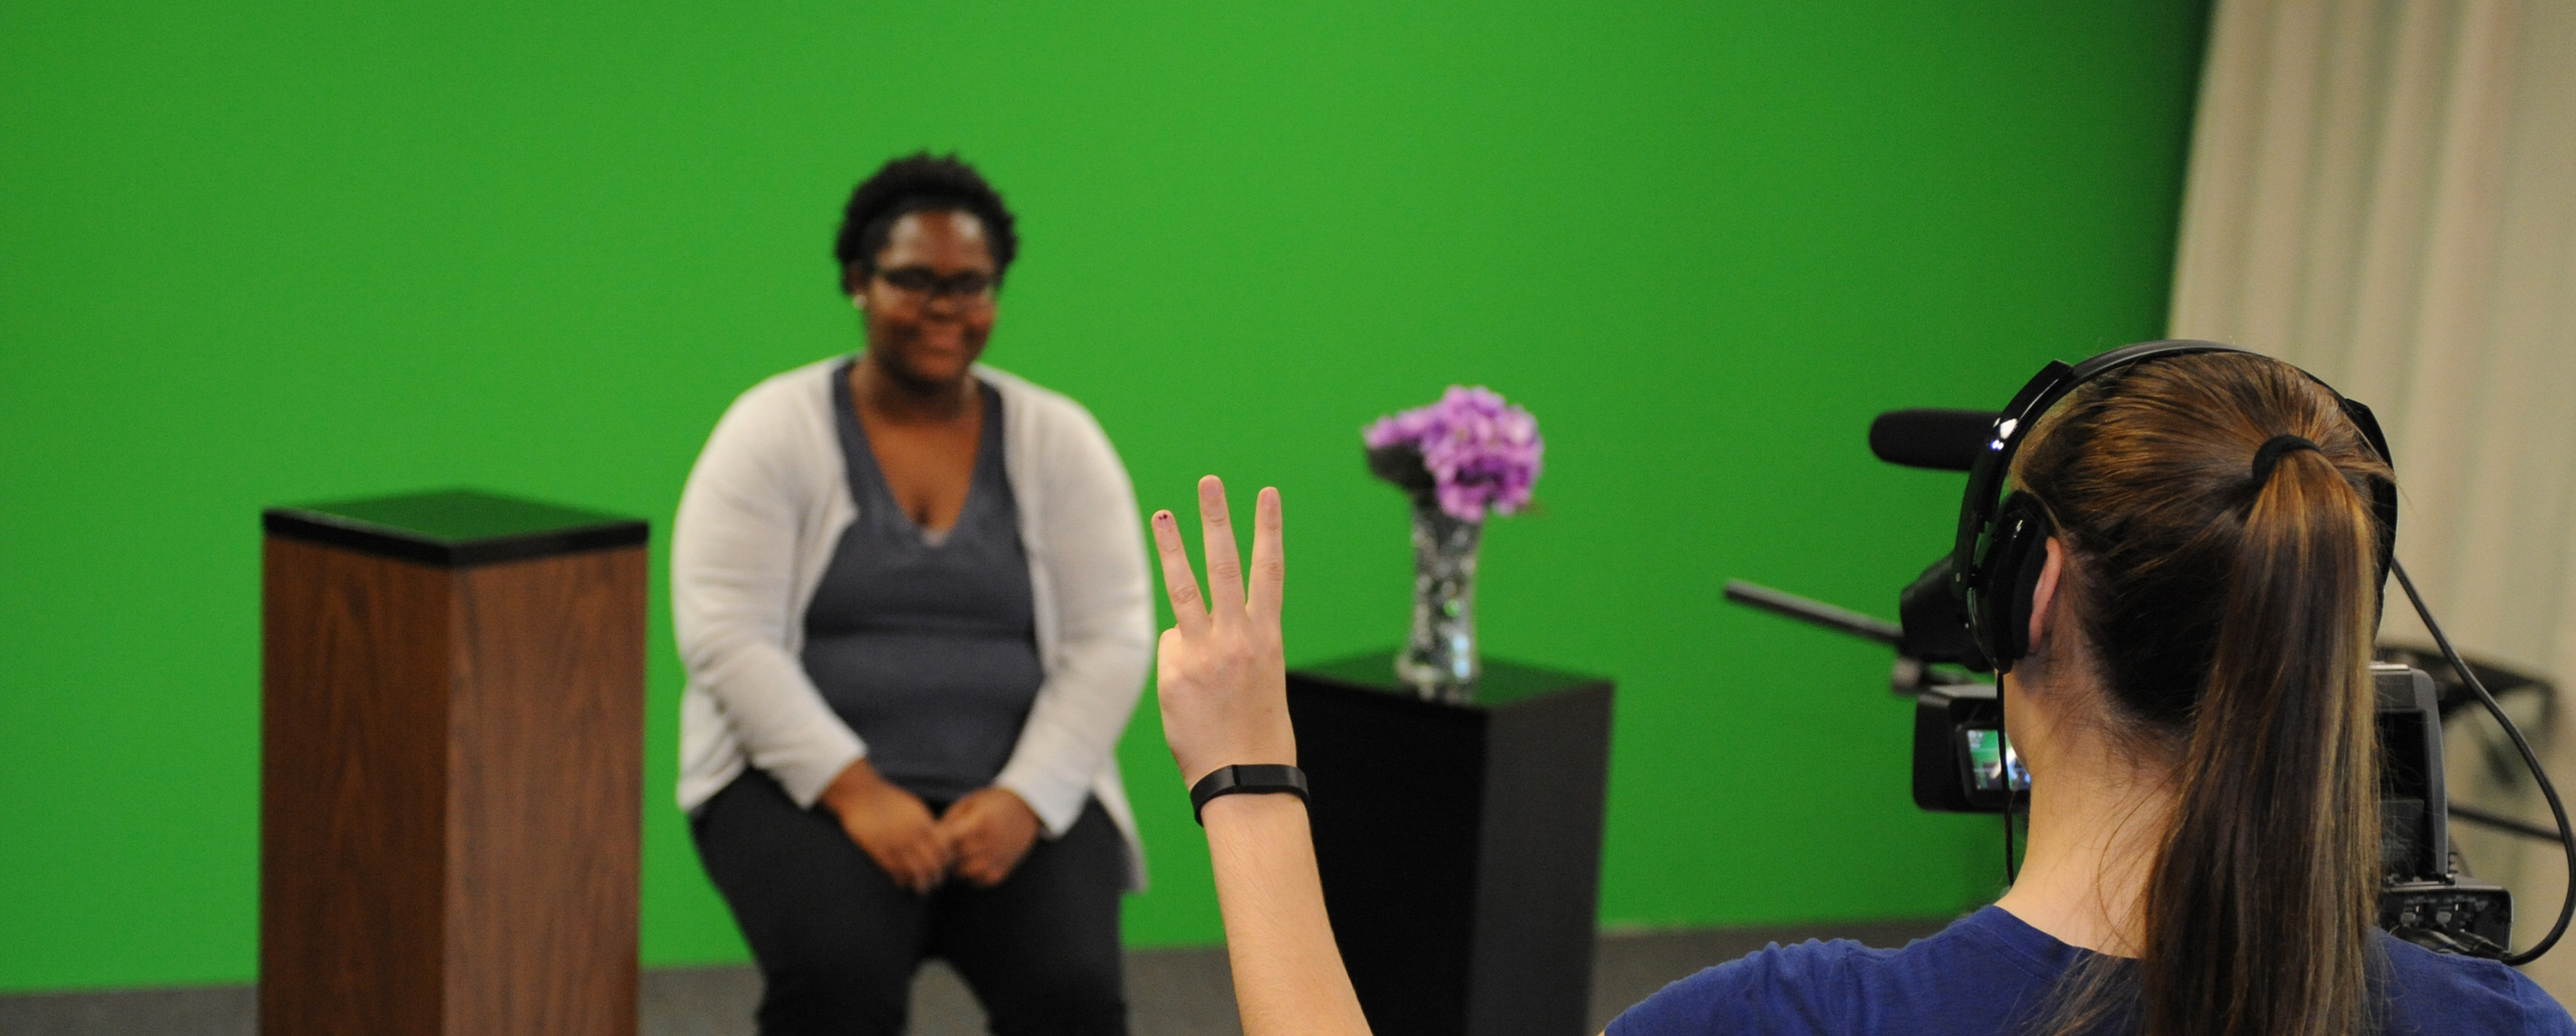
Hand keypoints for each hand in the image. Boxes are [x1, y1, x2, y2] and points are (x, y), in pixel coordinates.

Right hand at [819, 758, 950, 893]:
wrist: (860, 793)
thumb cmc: (887, 799)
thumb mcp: (913, 807)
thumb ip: (925, 823)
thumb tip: (938, 839)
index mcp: (922, 821)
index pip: (943, 847)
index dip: (946, 861)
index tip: (945, 868)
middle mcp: (911, 833)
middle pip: (931, 863)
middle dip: (936, 877)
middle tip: (935, 884)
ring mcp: (894, 842)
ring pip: (914, 871)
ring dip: (919, 883)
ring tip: (921, 890)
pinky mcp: (878, 848)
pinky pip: (894, 870)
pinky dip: (901, 879)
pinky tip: (902, 883)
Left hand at [935, 787, 1042, 886]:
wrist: (1026, 809)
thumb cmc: (992, 803)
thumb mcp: (970, 802)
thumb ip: (950, 820)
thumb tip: (928, 840)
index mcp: (980, 822)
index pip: (946, 840)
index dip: (934, 841)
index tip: (930, 838)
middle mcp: (989, 843)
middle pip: (952, 858)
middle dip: (943, 855)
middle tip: (939, 849)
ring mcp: (997, 859)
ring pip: (963, 873)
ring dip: (955, 867)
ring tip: (956, 855)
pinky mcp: (1002, 871)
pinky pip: (978, 881)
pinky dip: (970, 876)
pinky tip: (970, 862)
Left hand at [1150, 476, 1293, 787]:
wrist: (1246, 780)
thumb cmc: (1257, 734)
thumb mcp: (1261, 679)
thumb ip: (1230, 644)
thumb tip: (1186, 630)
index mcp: (1269, 638)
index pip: (1270, 572)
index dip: (1269, 530)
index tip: (1268, 494)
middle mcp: (1240, 638)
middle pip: (1227, 566)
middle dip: (1219, 521)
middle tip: (1211, 482)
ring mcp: (1206, 654)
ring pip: (1186, 589)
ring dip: (1174, 548)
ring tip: (1163, 513)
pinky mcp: (1176, 675)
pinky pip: (1170, 653)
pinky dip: (1177, 667)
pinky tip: (1192, 700)